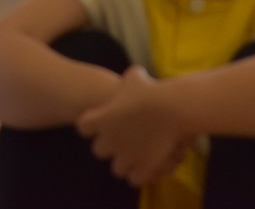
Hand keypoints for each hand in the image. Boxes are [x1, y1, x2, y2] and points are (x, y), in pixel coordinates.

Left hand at [76, 65, 192, 186]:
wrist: (171, 108)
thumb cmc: (151, 90)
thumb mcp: (134, 77)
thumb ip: (127, 81)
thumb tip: (133, 76)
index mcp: (101, 119)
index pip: (83, 127)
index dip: (92, 125)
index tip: (104, 121)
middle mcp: (109, 140)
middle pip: (99, 150)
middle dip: (109, 146)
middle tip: (123, 139)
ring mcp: (125, 156)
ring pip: (117, 169)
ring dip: (125, 162)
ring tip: (137, 155)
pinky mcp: (142, 167)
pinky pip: (135, 179)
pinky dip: (141, 174)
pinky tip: (149, 164)